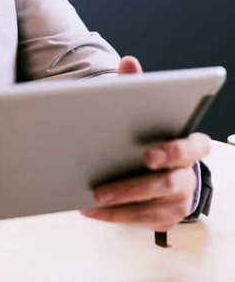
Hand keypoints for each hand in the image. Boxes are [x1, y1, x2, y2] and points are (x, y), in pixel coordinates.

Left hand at [80, 56, 210, 230]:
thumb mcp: (147, 110)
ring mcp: (179, 200)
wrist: (161, 167)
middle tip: (103, 189)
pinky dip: (113, 216)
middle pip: (166, 184)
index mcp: (190, 145)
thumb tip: (128, 61)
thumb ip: (139, 86)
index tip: (148, 155)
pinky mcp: (164, 217)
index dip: (173, 152)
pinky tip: (88, 210)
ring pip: (151, 207)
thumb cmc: (151, 133)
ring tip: (90, 199)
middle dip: (133, 187)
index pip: (192, 148)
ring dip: (118, 205)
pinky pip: (139, 220)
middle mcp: (189, 175)